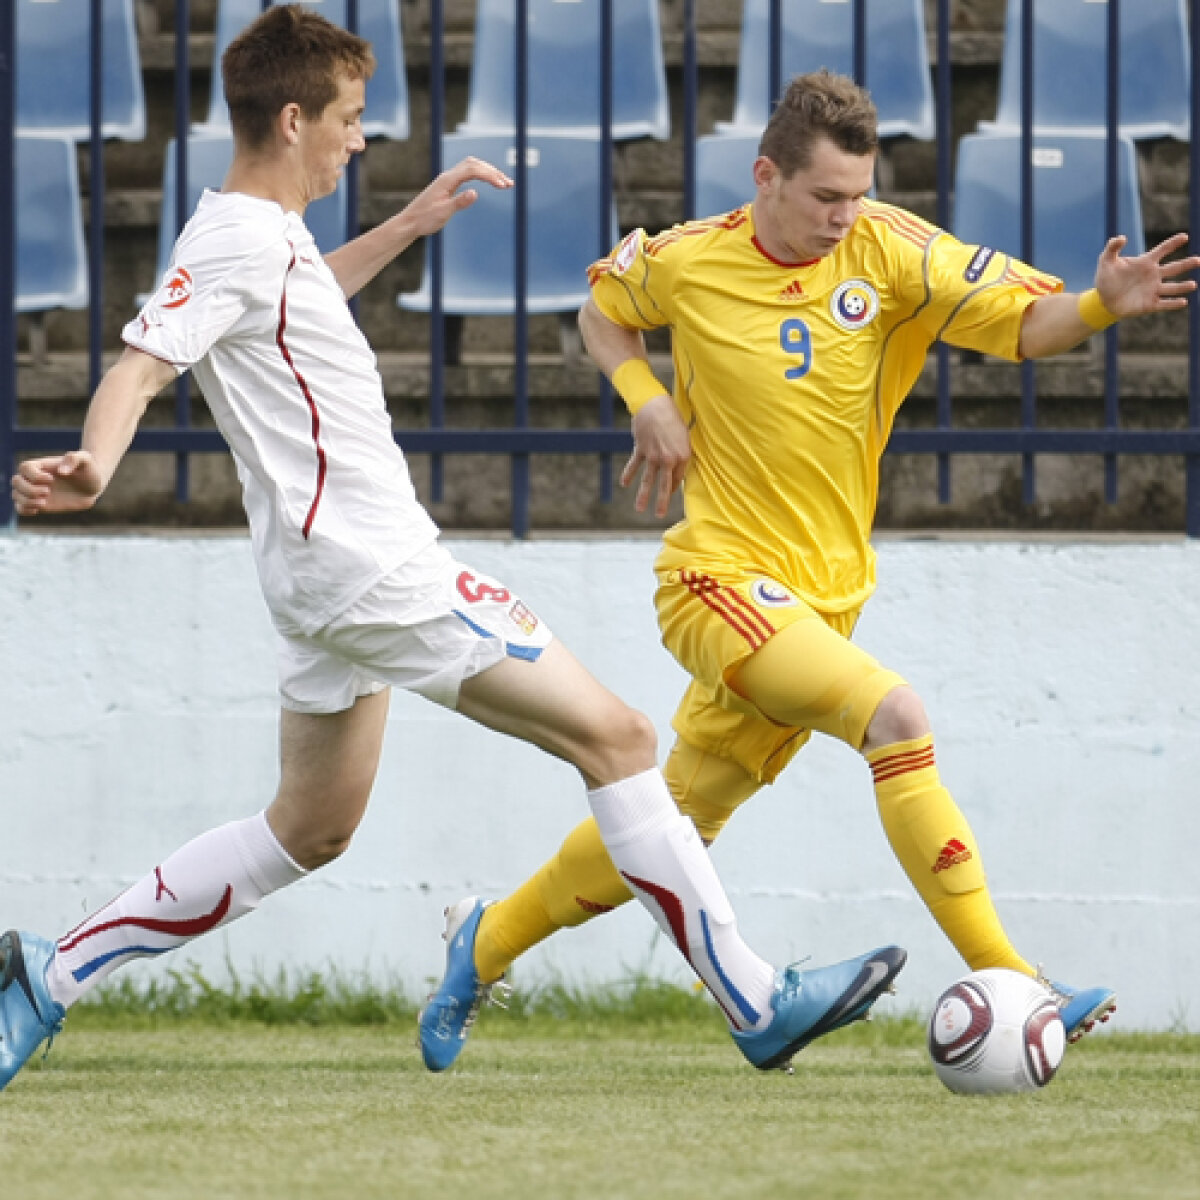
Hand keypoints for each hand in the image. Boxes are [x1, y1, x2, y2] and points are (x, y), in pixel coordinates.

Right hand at [11, 451, 104, 516]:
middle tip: (48, 492)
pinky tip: (38, 510)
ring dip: (26, 501)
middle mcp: (36, 478)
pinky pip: (21, 508)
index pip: (25, 467)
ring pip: (16, 495)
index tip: (52, 479)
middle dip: (29, 489)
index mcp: (43, 466)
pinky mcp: (41, 504)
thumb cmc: (89, 469)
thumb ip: (74, 459)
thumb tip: (61, 471)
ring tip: (44, 502)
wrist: (94, 485)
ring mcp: (37, 492)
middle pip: (16, 481)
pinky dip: (24, 510)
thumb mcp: (86, 459)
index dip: (34, 475)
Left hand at [402, 157, 512, 238]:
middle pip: (475, 164)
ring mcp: (448, 179)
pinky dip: (481, 175)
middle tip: (509, 184)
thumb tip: (475, 193)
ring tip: (504, 183)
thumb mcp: (443, 213)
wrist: (411, 222)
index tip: (503, 186)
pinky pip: (468, 173)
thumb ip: (459, 202)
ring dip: (488, 172)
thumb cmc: (425, 219)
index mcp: (447, 180)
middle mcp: (448, 176)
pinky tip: (489, 182)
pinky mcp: (448, 185)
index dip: (490, 175)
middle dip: (493, 172)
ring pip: (472, 167)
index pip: (473, 170)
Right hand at [620, 394, 690, 517]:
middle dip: (661, 502)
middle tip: (659, 515)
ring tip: (639, 509)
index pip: (677, 478)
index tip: (668, 493)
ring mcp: (653, 456)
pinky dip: (628, 475)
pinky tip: (624, 484)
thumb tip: (675, 465)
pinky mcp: (641, 450)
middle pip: (664, 485)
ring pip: (648, 480)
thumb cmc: (672, 417)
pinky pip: (634, 466)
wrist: (654, 405)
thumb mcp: (683, 435)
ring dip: (643, 496)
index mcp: (682, 456)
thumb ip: (680, 452)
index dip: (673, 487)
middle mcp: (668, 459)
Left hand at [1094, 233, 1199, 317]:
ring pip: (1172, 287)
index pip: (1162, 250)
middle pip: (1174, 268)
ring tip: (1193, 285)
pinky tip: (1183, 302)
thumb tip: (1121, 237)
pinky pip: (1164, 304)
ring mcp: (1153, 290)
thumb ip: (1112, 247)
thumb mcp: (1105, 261)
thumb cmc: (1106, 278)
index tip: (1184, 236)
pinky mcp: (1150, 304)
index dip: (1173, 243)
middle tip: (1197, 260)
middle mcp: (1153, 275)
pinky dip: (1173, 303)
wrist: (1103, 300)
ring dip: (1182, 287)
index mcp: (1146, 263)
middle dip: (1186, 264)